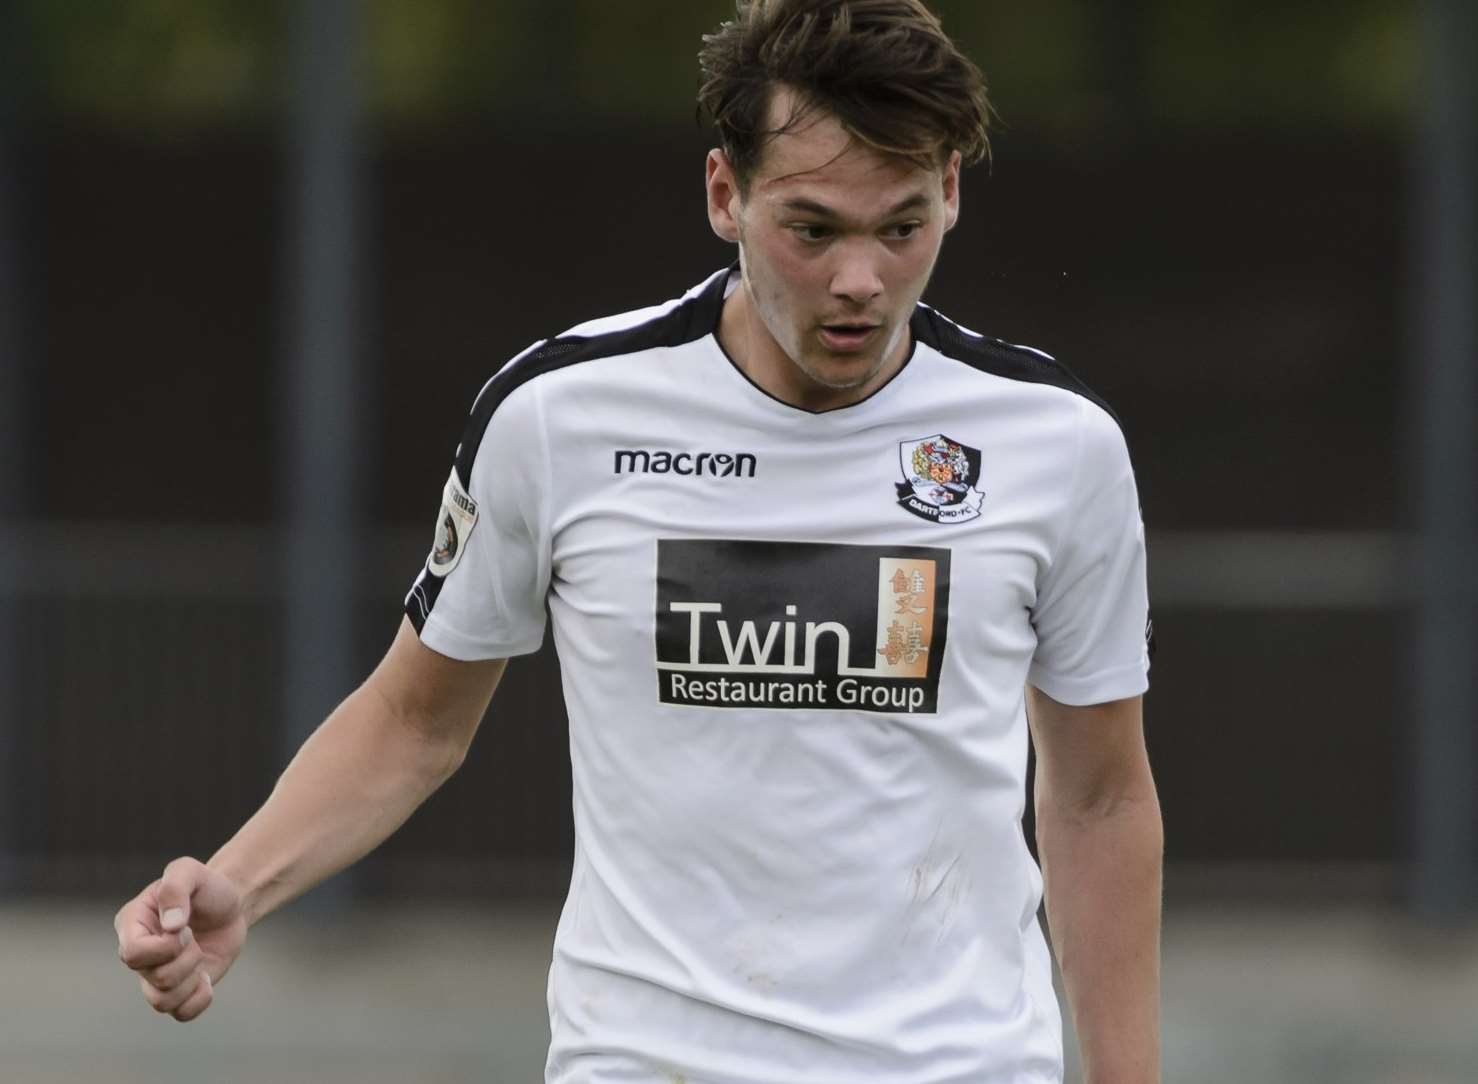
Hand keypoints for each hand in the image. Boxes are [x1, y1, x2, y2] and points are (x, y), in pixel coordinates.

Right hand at [114, 857, 247, 1021]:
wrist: (231, 904)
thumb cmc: (206, 886)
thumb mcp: (190, 871)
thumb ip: (175, 888)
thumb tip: (171, 926)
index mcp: (132, 925)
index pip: (131, 954)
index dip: (163, 948)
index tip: (184, 929)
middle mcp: (139, 955)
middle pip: (154, 979)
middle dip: (185, 960)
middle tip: (194, 938)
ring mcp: (156, 975)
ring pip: (162, 1002)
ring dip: (191, 981)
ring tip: (199, 957)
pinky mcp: (179, 990)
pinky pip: (181, 1014)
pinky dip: (199, 1000)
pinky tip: (207, 977)